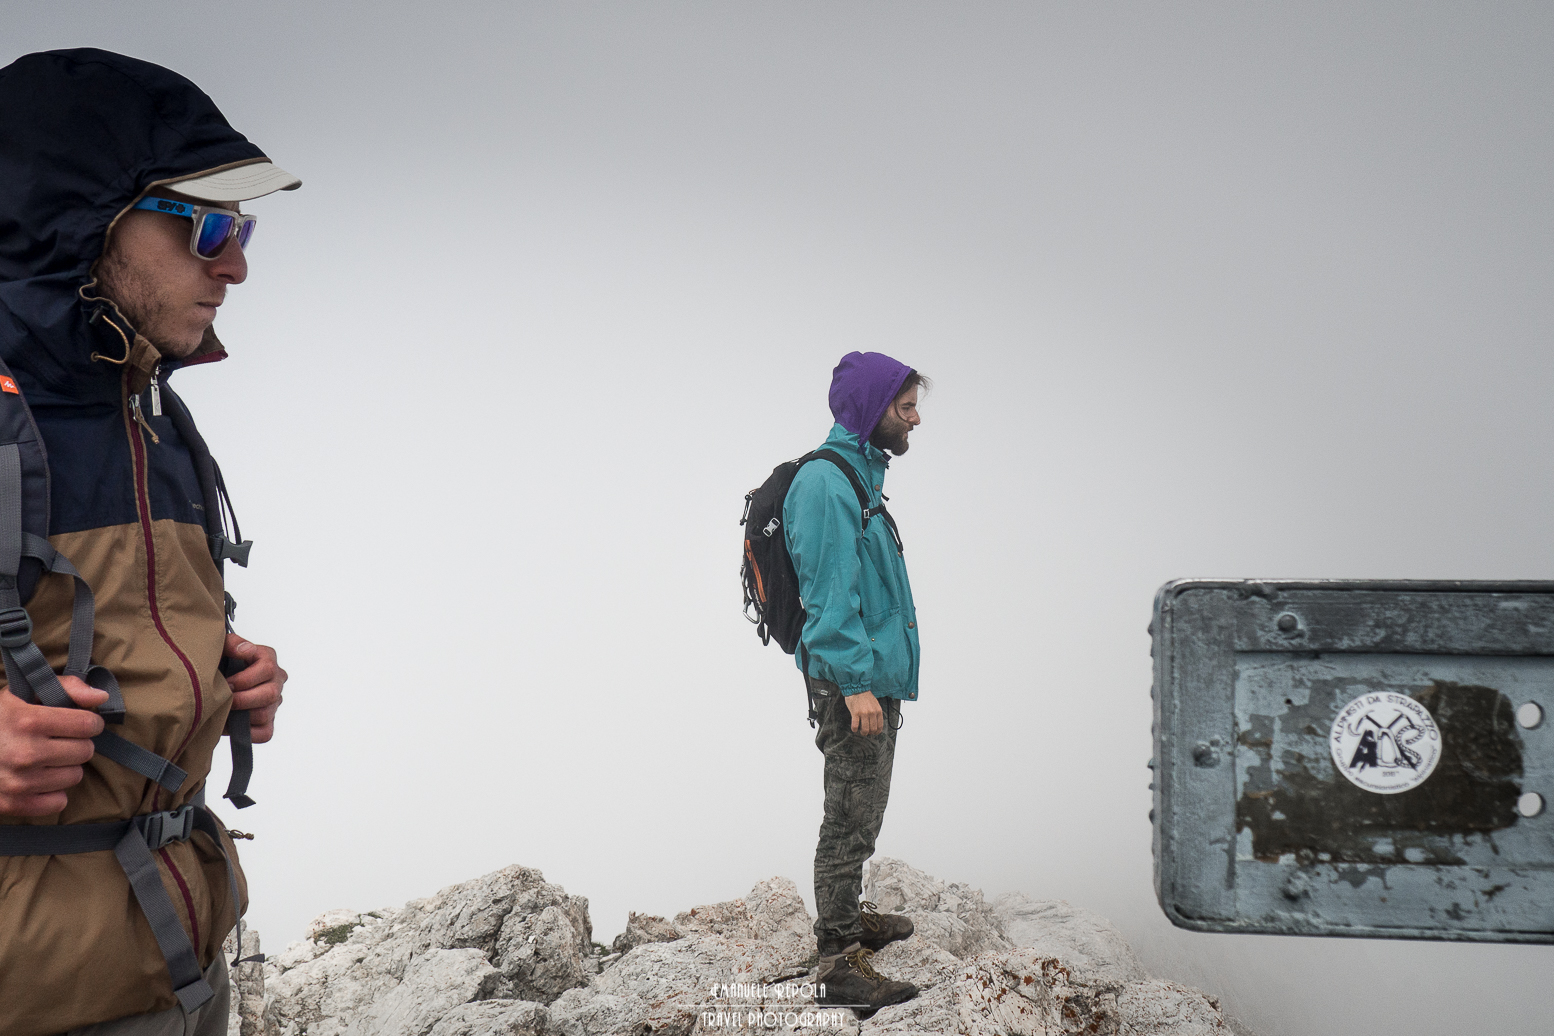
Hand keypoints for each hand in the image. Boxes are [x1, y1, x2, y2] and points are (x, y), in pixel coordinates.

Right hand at [0, 676, 108, 816]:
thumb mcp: (24, 693)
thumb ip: (66, 688)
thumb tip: (101, 698)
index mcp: (27, 720)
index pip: (88, 725)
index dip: (89, 722)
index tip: (79, 722)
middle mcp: (25, 752)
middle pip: (85, 751)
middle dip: (77, 743)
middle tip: (58, 740)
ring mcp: (18, 781)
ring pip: (74, 776)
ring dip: (65, 767)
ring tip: (45, 758)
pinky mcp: (12, 804)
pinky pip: (58, 802)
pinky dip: (52, 793)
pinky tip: (38, 779)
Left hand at [224, 633, 285, 743]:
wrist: (209, 684)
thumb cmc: (217, 664)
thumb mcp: (220, 648)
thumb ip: (231, 643)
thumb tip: (244, 650)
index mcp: (268, 658)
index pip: (268, 668)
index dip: (246, 678)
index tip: (227, 682)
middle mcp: (276, 680)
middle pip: (271, 693)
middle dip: (243, 698)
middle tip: (225, 698)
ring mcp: (274, 702)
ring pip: (265, 713)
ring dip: (242, 714)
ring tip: (225, 711)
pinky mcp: (268, 722)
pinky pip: (265, 733)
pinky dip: (248, 731)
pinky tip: (233, 723)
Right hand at [844, 690, 883, 736]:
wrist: (857, 688)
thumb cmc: (865, 696)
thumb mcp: (875, 704)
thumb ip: (876, 713)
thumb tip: (875, 724)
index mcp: (878, 711)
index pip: (880, 726)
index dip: (876, 732)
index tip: (873, 733)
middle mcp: (872, 713)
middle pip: (872, 729)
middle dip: (869, 733)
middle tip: (865, 732)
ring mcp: (864, 713)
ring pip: (865, 729)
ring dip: (862, 733)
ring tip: (860, 731)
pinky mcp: (855, 713)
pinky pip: (855, 726)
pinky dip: (854, 729)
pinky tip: (854, 728)